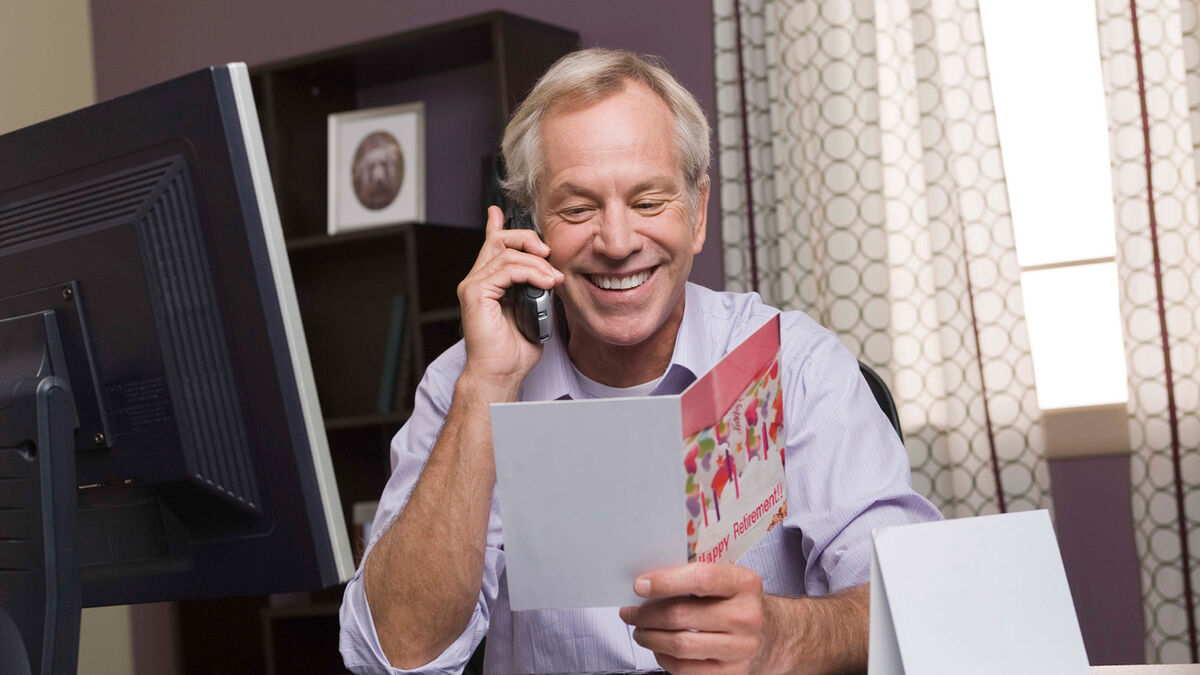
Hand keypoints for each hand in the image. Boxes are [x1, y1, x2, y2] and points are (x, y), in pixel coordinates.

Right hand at [457, 205, 562, 395]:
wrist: (500, 374)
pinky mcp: (476, 293)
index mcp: (489, 284)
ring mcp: (474, 286)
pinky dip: (530, 272)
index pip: (491, 246)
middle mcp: (477, 281)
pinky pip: (506, 269)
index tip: (498, 211)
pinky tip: (545, 282)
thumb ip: (537, 293)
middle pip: (499, 240)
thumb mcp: (534, 315)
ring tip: (553, 279)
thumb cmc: (514, 353)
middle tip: (548, 251)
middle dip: (527, 239)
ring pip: (507, 253)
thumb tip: (553, 278)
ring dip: (537, 263)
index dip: (496, 226)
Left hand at [619, 563, 777, 674]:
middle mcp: (747, 617)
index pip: (700, 579)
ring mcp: (741, 649)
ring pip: (680, 645)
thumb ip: (696, 578)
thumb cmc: (740, 604)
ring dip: (650, 638)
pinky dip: (664, 659)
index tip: (639, 585)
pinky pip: (686, 670)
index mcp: (745, 584)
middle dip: (646, 614)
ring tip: (640, 630)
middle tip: (630, 611)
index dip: (665, 582)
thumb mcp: (730, 581)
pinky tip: (659, 648)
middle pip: (682, 616)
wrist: (774, 636)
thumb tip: (648, 584)